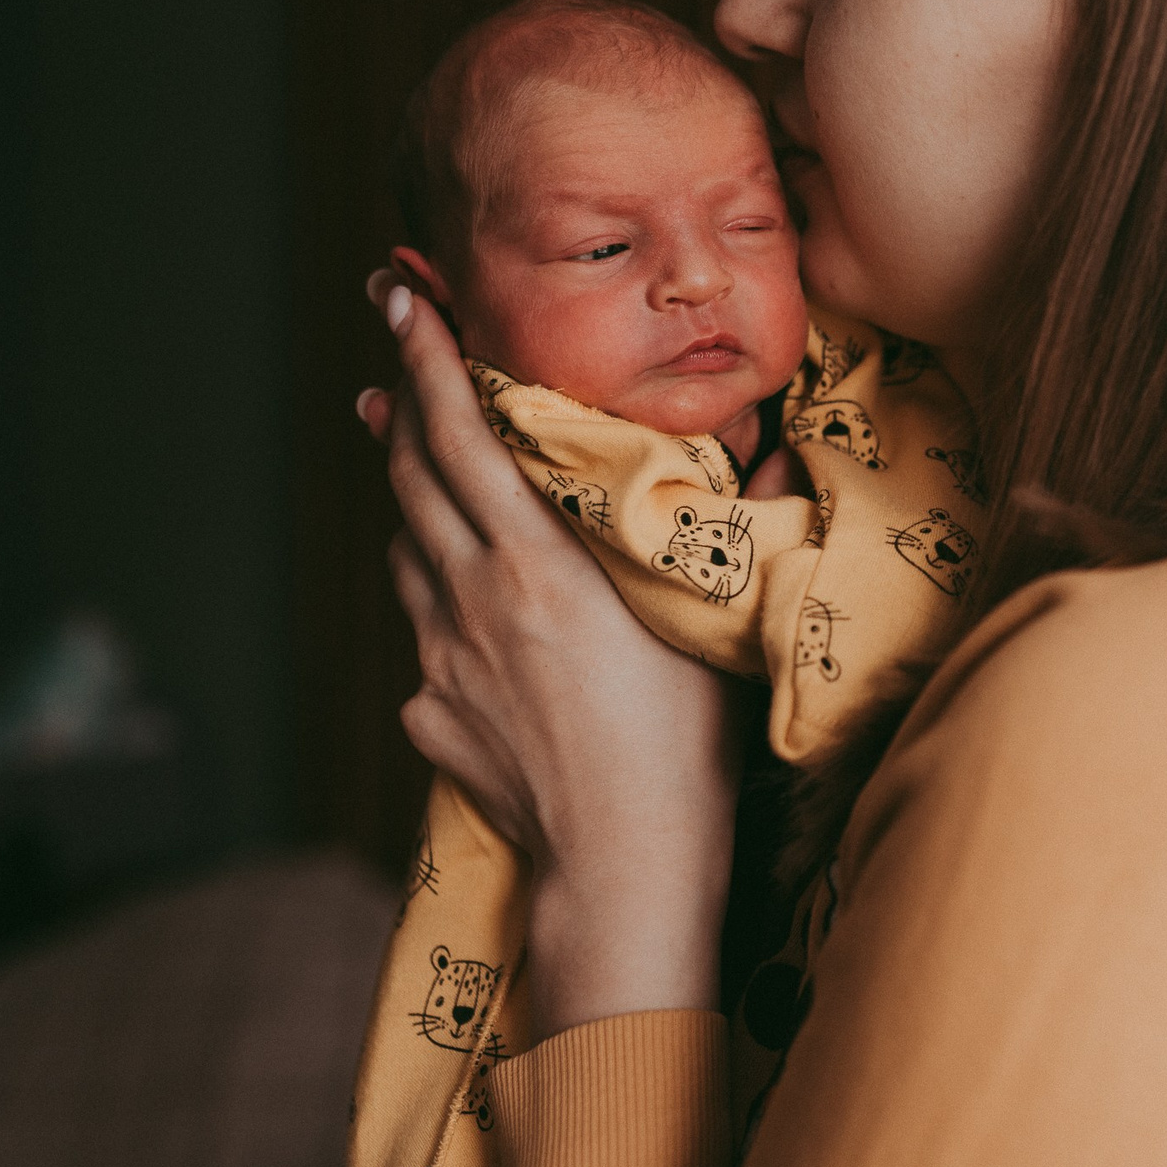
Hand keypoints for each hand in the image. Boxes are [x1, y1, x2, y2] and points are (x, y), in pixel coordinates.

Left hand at [358, 268, 735, 1037]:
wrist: (621, 868)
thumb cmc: (684, 745)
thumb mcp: (705, 619)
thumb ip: (716, 523)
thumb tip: (770, 439)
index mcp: (534, 562)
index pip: (462, 433)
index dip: (429, 357)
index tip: (403, 298)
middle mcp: (470, 597)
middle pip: (412, 474)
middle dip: (400, 395)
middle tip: (395, 335)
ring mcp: (440, 657)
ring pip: (408, 549)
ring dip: (409, 490)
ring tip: (409, 447)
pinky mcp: (429, 713)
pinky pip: (427, 635)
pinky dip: (439, 598)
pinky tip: (466, 606)